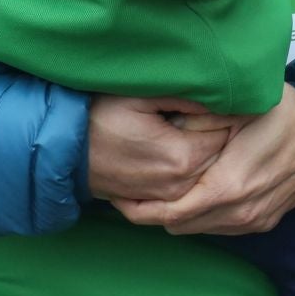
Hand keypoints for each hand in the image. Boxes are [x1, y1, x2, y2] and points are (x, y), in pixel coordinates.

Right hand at [87, 95, 238, 202]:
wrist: (68, 151)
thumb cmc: (102, 117)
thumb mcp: (142, 97)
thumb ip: (186, 97)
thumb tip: (221, 95)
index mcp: (182, 157)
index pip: (226, 132)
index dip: (226, 111)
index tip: (220, 97)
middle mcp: (181, 184)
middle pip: (222, 154)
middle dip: (220, 131)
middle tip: (210, 109)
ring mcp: (170, 197)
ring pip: (209, 170)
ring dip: (208, 148)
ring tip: (193, 125)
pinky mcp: (159, 201)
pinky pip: (192, 184)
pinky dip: (195, 166)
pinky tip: (181, 146)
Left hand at [115, 85, 294, 235]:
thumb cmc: (280, 114)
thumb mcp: (237, 107)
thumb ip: (198, 119)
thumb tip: (163, 125)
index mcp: (228, 186)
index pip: (170, 212)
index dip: (140, 208)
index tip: (119, 196)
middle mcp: (239, 213)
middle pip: (179, 225)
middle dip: (152, 212)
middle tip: (132, 190)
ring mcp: (252, 222)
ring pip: (197, 229)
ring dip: (176, 214)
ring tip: (158, 190)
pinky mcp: (262, 223)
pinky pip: (218, 227)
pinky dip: (200, 215)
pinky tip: (193, 192)